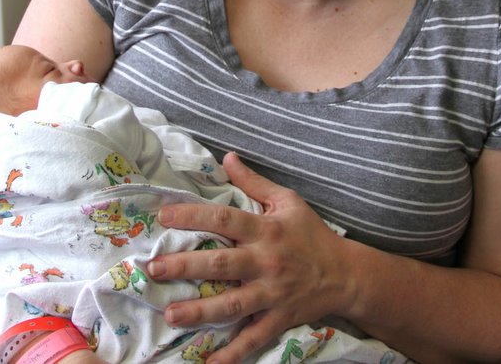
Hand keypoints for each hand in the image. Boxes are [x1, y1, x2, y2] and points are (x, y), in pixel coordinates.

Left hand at [146, 153, 351, 363]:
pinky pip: (254, 338)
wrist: (346, 274)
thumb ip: (254, 181)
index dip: (194, 216)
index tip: (164, 216)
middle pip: (222, 264)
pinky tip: (210, 363)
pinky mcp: (279, 319)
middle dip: (186, 267)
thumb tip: (227, 157)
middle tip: (154, 269)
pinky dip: (233, 353)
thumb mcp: (287, 200)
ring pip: (233, 304)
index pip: (225, 218)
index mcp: (266, 229)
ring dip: (201, 310)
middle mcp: (266, 261)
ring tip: (171, 314)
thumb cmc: (311, 233)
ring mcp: (272, 293)